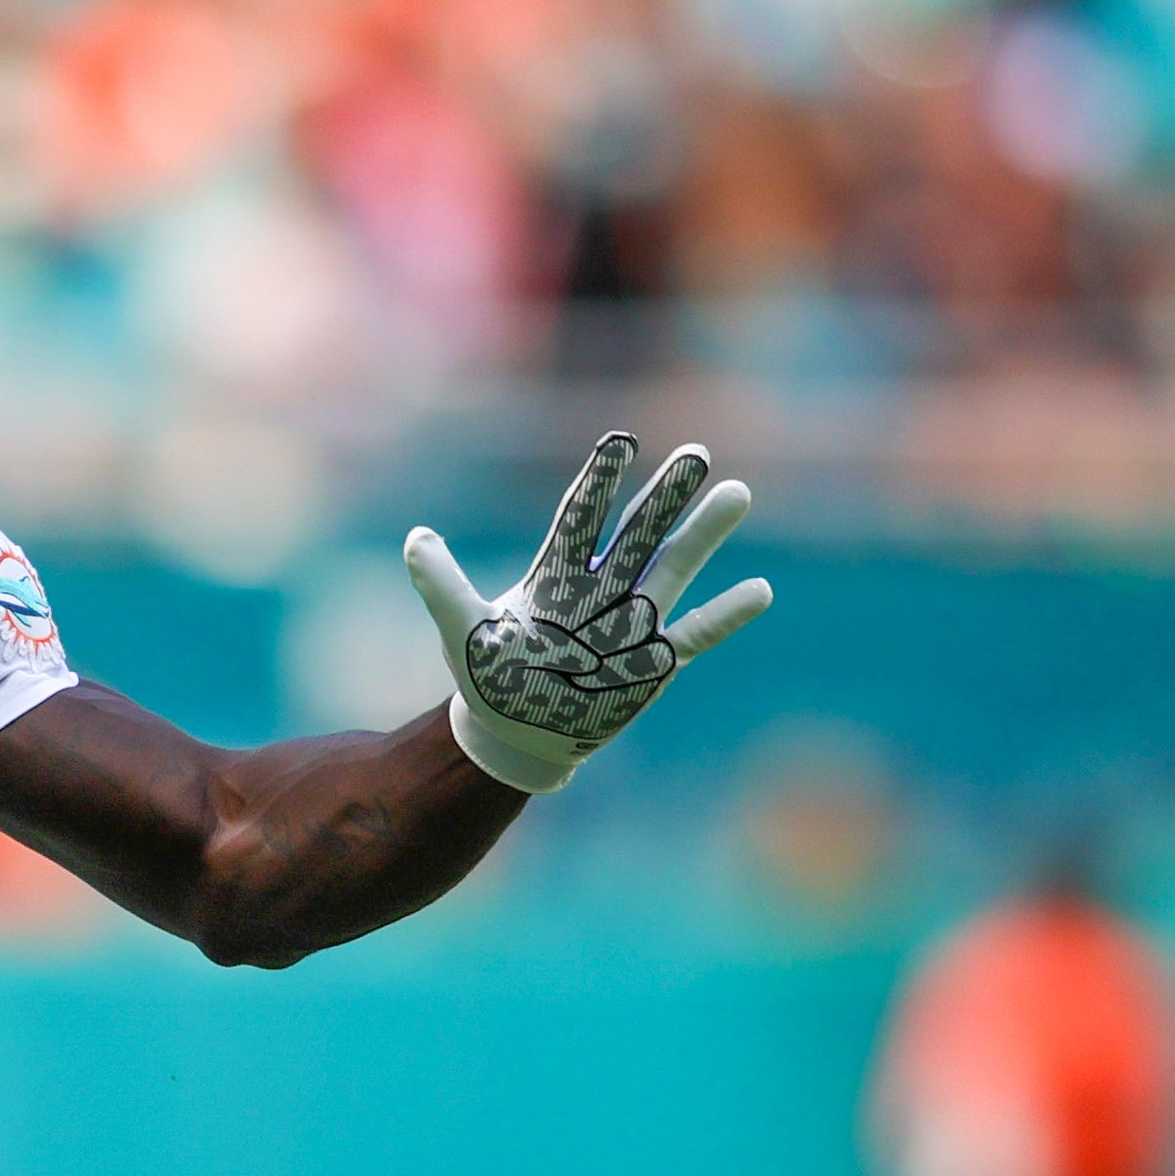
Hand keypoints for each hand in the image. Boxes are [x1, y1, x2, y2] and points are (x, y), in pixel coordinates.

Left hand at [405, 433, 771, 794]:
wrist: (514, 733)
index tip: (619, 442)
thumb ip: (441, 586)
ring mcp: (631, 623)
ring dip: (701, 535)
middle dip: (663, 496)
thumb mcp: (461, 632)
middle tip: (696, 453)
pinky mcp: (652, 662)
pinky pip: (694, 635)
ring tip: (735, 493)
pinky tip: (759, 590)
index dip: (598, 483)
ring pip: (671, 569)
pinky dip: (723, 616)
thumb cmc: (489, 678)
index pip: (579, 520)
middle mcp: (599, 590)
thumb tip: (415, 536)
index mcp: (555, 577)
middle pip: (636, 534)